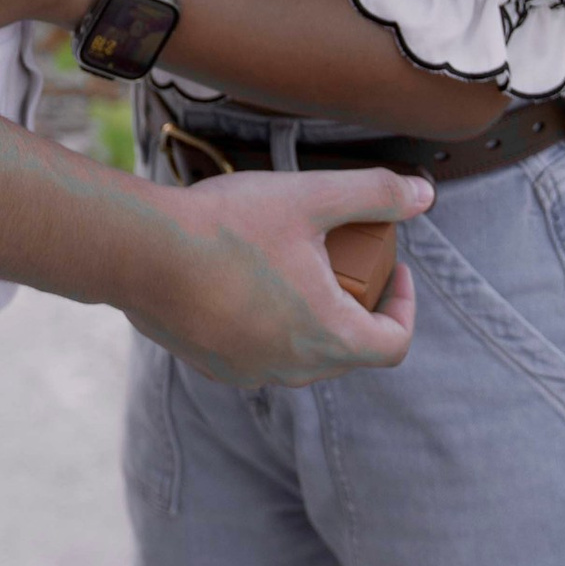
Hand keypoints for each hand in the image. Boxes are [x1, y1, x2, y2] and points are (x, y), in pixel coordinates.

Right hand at [133, 165, 433, 385]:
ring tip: (294, 264)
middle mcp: (292, 369)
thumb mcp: (310, 197)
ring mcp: (249, 372)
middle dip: (356, 304)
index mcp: (328, 337)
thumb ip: (374, 194)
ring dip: (311, 316)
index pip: (393, 344)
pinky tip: (246, 279)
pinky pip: (258, 352)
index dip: (403, 305)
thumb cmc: (228, 226)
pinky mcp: (212, 366)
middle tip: (342, 256)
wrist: (140, 252)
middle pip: (348, 349)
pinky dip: (268, 323)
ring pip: (301, 352)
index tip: (392, 267)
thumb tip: (425, 193)